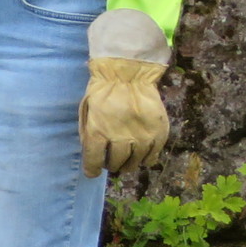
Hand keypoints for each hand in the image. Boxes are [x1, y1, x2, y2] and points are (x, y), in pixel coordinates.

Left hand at [80, 58, 168, 175]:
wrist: (128, 74)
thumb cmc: (102, 92)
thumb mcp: (86, 111)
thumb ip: (87, 133)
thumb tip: (91, 153)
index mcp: (98, 131)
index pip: (94, 160)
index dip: (92, 169)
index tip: (93, 172)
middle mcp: (121, 138)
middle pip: (116, 163)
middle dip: (111, 165)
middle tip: (111, 162)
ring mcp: (142, 137)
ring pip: (135, 163)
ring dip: (128, 164)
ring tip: (126, 160)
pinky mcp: (158, 134)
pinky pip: (152, 156)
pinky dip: (146, 159)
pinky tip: (141, 155)